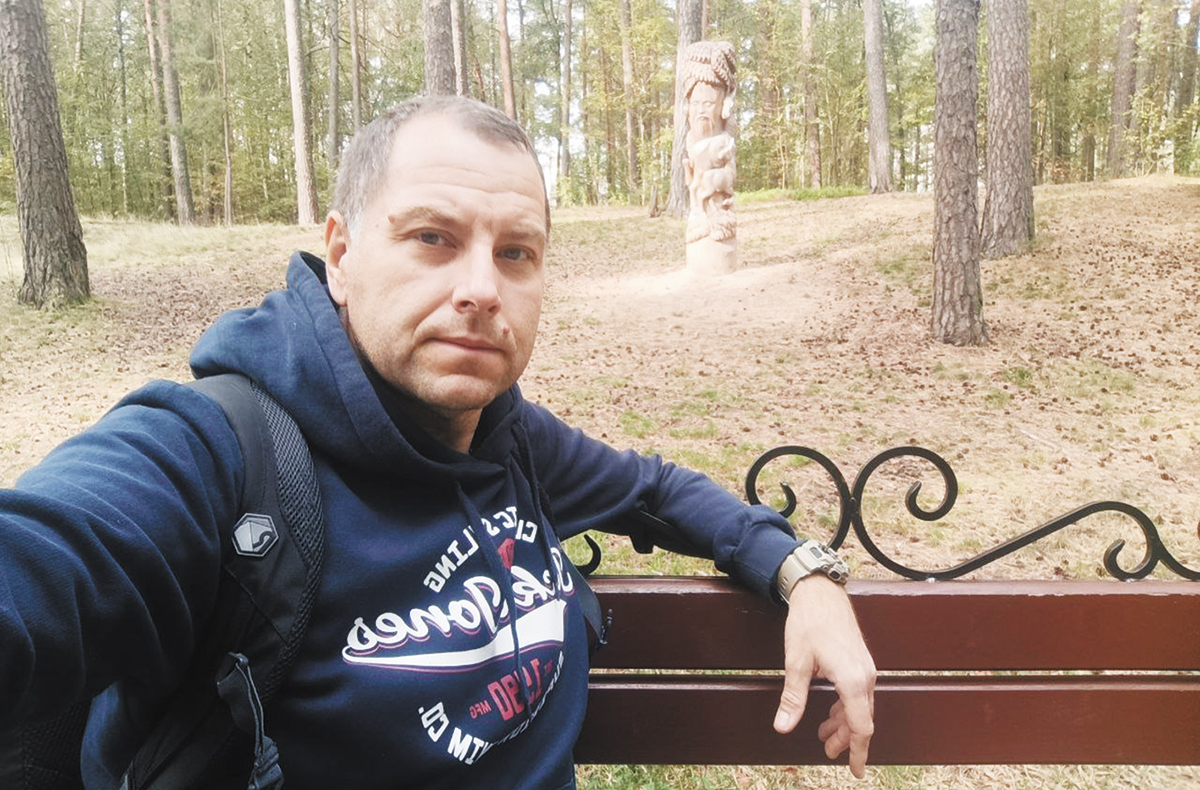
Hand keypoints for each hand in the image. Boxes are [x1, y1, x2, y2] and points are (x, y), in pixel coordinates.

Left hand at [772, 576, 875, 777]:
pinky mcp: (860, 660)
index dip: (858, 751)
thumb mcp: (796, 661)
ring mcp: (864, 667)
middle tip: (827, 753)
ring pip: (860, 706)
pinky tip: (832, 711)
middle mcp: (864, 675)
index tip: (856, 771)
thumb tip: (783, 726)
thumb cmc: (808, 621)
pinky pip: (858, 693)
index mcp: (852, 679)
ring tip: (824, 735)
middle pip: (862, 719)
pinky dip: (846, 707)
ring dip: (844, 723)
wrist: (820, 591)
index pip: (861, 726)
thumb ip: (793, 698)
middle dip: (846, 740)